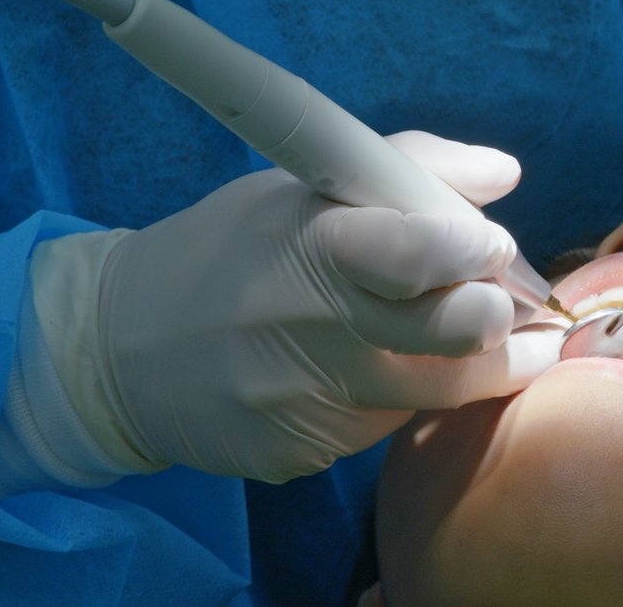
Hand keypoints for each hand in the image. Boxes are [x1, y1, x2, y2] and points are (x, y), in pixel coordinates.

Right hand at [24, 131, 559, 485]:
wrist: (116, 350)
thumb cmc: (230, 250)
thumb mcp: (301, 189)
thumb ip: (410, 169)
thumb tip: (505, 173)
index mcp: (317, 246)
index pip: (420, 254)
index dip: (475, 252)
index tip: (492, 245)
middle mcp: (315, 327)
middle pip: (457, 335)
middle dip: (495, 318)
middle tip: (493, 302)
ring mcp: (307, 401)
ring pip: (434, 391)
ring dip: (457, 362)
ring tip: (446, 332)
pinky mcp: (298, 454)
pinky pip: (381, 430)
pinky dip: (392, 400)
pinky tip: (360, 375)